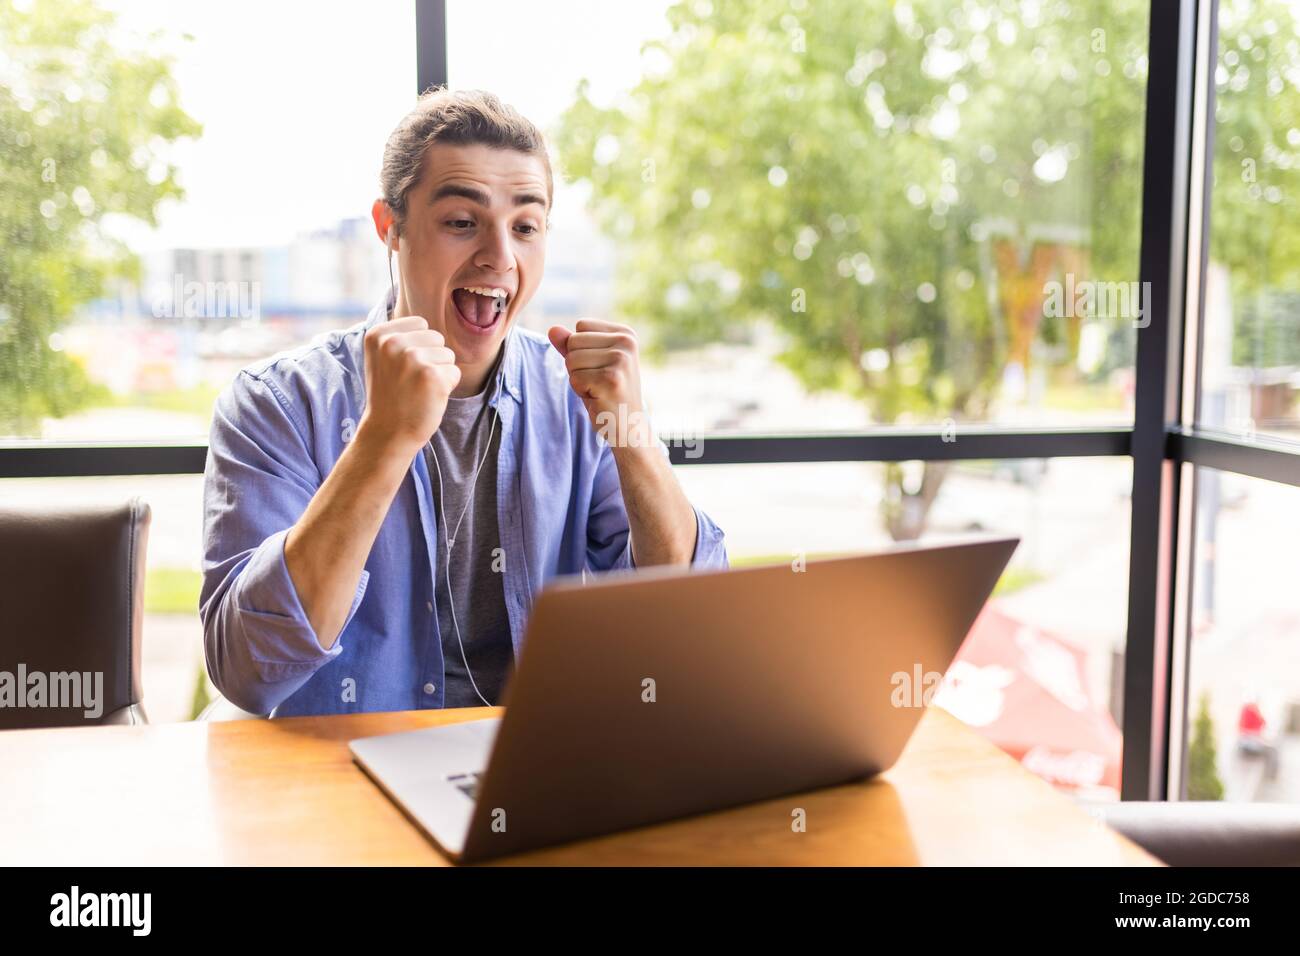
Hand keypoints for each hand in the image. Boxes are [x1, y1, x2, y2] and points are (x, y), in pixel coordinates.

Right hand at [358, 315, 460, 453]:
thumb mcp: (383, 357)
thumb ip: (400, 335)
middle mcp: (393, 343)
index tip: (401, 369)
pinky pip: (455, 372)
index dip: (418, 347)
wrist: (388, 432)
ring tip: (418, 389)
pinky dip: (447, 387)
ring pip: (448, 355)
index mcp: (378, 334)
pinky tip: (428, 398)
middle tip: (411, 382)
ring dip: (440, 373)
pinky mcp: (432, 376)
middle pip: (437, 338)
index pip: (421, 325)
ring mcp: (412, 358)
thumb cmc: (391, 394)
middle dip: (431, 359)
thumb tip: (426, 320)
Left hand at [547, 318, 650, 449]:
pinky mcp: (612, 379)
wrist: (629, 426)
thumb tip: (552, 329)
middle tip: (598, 382)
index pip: (581, 326)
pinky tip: (599, 398)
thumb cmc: (607, 393)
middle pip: (574, 341)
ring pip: (571, 359)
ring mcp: (621, 360)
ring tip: (598, 390)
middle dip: (577, 365)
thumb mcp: (590, 364)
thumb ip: (571, 345)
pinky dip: (581, 391)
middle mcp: (627, 342)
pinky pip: (575, 378)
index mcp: (625, 334)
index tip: (600, 368)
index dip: (581, 349)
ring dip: (578, 379)